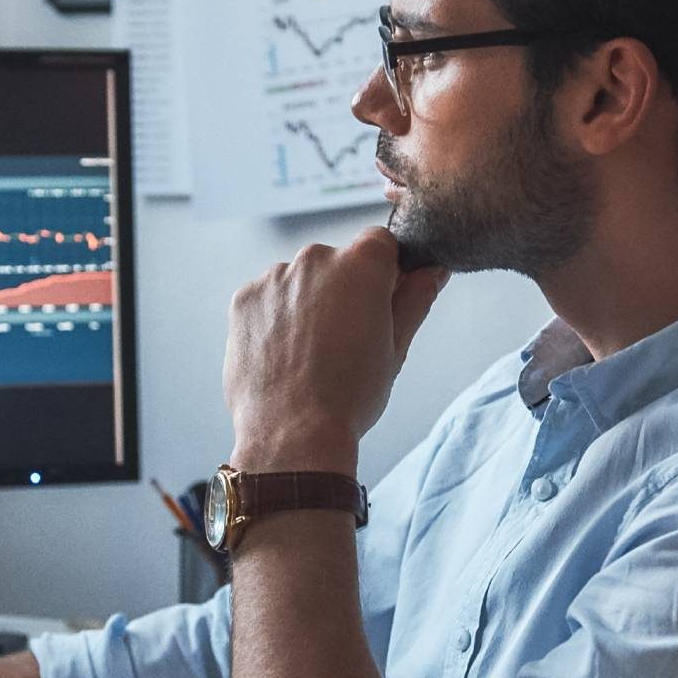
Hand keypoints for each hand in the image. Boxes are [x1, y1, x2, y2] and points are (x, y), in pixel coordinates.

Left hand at [224, 226, 448, 467]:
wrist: (291, 434)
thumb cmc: (350, 395)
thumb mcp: (396, 348)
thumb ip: (415, 299)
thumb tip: (433, 270)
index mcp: (361, 265)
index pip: (380, 243)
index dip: (385, 272)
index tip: (381, 303)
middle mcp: (314, 259)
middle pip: (336, 262)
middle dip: (343, 290)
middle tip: (344, 341)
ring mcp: (274, 277)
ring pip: (299, 281)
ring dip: (307, 303)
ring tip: (310, 355)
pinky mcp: (244, 299)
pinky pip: (268, 298)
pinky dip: (276, 318)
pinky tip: (284, 354)